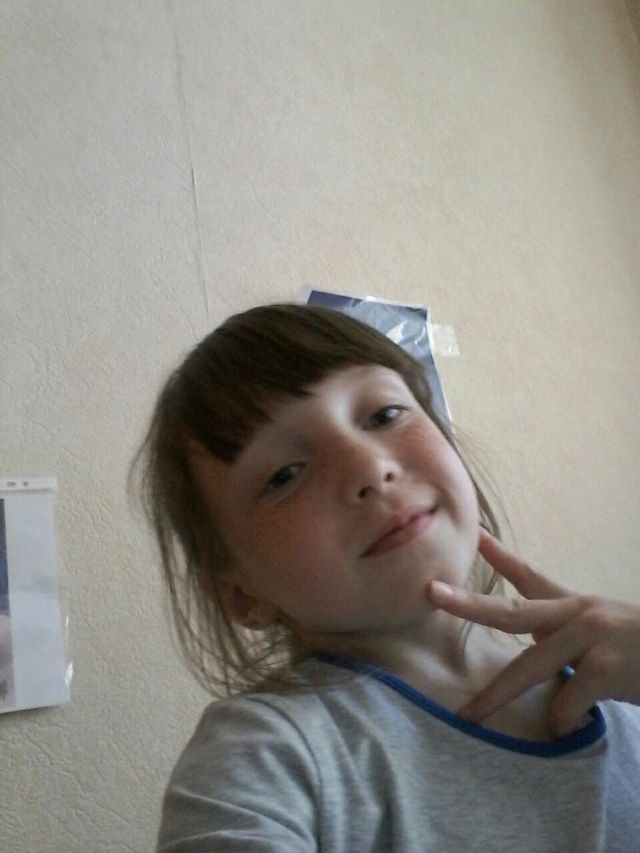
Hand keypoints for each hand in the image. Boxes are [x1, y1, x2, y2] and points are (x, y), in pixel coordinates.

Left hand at [427, 529, 639, 736]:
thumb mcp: (606, 631)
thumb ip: (567, 637)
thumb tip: (535, 652)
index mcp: (577, 606)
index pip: (530, 575)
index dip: (498, 555)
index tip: (471, 534)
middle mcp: (580, 613)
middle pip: (511, 609)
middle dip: (467, 603)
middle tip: (431, 592)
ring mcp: (592, 637)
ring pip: (528, 666)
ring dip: (495, 695)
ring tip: (470, 716)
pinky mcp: (605, 666)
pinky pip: (565, 702)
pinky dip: (562, 722)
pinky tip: (569, 728)